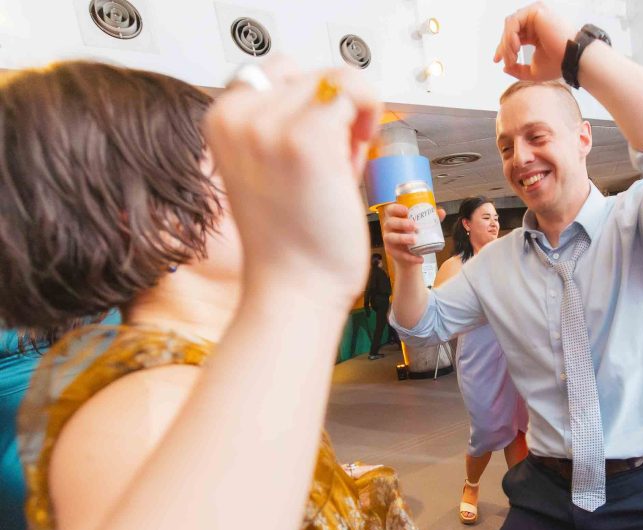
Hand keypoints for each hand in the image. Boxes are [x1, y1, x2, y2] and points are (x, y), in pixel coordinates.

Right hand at [204, 58, 381, 307]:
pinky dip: (369, 118)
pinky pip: (356, 92)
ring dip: (354, 118)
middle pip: (311, 73)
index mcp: (220, 118)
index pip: (280, 73)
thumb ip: (284, 123)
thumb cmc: (292, 238)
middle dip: (334, 113)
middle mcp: (237, 115)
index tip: (316, 152)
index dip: (309, 107)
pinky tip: (357, 160)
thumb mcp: (270, 165)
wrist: (294, 289)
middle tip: (334, 165)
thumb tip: (334, 88)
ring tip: (343, 166)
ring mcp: (269, 125)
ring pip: (338, 78)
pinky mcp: (307, 139)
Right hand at [381, 204, 445, 268]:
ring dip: (403, 238)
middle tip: (415, 226)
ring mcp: (389, 239)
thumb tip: (441, 212)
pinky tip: (419, 258)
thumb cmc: (414, 234)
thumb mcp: (422, 225)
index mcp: (395, 217)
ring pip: (391, 238)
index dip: (396, 208)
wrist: (410, 253)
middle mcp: (389, 227)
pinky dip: (410, 257)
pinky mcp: (392, 251)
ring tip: (415, 240)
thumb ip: (431, 218)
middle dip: (402, 223)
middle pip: (391, 223)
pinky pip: (399, 254)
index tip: (406, 210)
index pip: (391, 209)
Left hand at [493, 2, 575, 80]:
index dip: (503, 48)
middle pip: (510, 30)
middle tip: (507, 61)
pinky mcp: (536, 11)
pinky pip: (514, 21)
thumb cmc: (558, 65)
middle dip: (503, 47)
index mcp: (534, 32)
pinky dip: (510, 35)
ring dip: (506, 42)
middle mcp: (535, 21)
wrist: (572, 59)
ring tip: (512, 57)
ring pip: (510, 25)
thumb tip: (504, 67)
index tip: (497, 61)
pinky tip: (515, 47)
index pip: (513, 36)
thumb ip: (518, 69)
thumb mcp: (533, 71)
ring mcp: (536, 14)